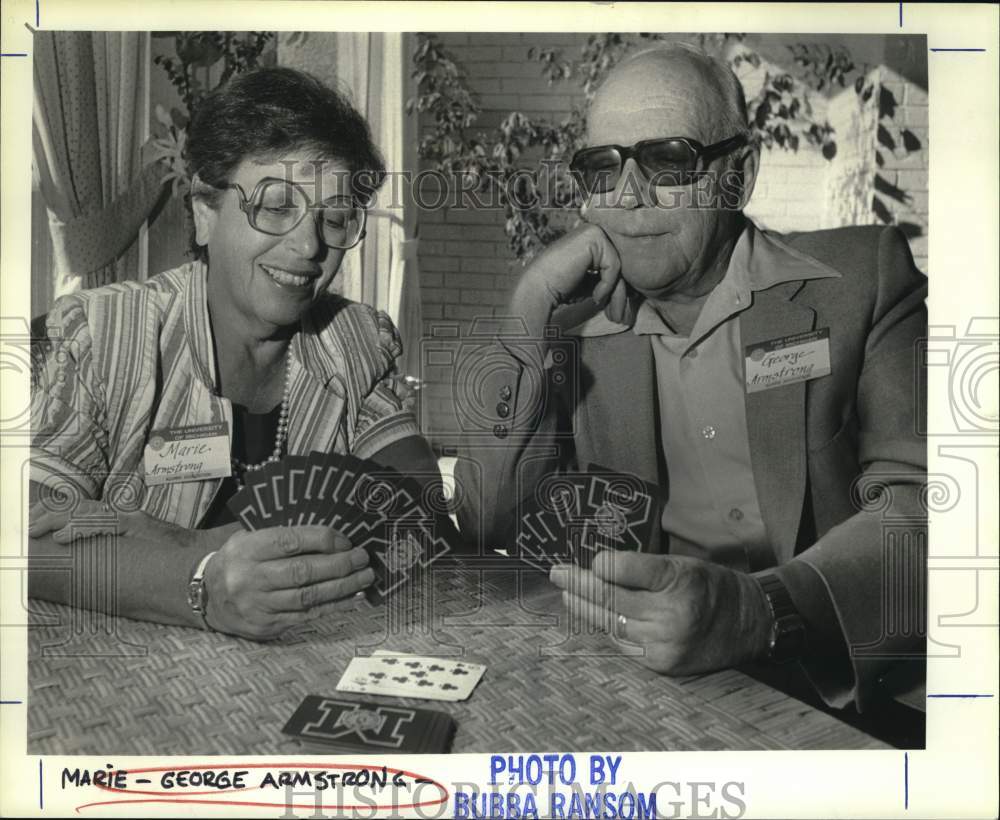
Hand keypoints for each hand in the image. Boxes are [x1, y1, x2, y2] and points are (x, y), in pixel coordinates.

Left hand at [28, 500, 214, 550]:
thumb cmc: (167, 559)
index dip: (54, 514)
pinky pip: (101, 524)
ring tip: (35, 530)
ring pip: (84, 512)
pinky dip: (78, 528)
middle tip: (26, 527)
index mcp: (119, 520)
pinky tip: (62, 537)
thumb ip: (114, 549)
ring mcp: (128, 519)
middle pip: (77, 507)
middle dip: (48, 515)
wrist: (197, 557)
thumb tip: (86, 559)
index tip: (32, 524)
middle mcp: (122, 514)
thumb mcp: (134, 552)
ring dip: (56, 520)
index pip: (80, 511)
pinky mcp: (135, 526)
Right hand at [204, 526, 373, 640]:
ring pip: (308, 596)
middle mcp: (250, 578)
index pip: (290, 542)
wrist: (204, 596)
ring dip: (343, 587)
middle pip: (302, 571)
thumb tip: (330, 533)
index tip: (346, 540)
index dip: (323, 540)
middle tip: (363, 558)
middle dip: (339, 565)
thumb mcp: (248, 537)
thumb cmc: (238, 560)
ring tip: (365, 577)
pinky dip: (334, 606)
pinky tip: (353, 598)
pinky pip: (307, 615)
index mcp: (247, 549)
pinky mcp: (267, 625)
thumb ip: (282, 534)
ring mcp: (258, 605)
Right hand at [513, 223, 631, 325]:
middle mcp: (594, 231)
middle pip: (620, 264)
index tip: (615, 311)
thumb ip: (608, 280)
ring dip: (616, 293)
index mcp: (592, 241)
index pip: (615, 264)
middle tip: (619, 318)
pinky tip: (595, 296)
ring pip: (619, 266)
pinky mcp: (594, 237)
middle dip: (621, 293)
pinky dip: (607, 285)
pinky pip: (614, 265)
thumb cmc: (561, 290)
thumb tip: (633, 290)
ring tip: (609, 311)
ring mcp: (594, 231)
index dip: (617, 288)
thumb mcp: (591, 284)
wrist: (539, 290)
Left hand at [549, 551, 772, 674]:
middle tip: (557, 573)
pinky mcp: (662, 664)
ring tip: (568, 593)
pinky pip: (624, 644)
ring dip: (585, 608)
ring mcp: (666, 644)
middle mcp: (673, 614)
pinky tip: (595, 615)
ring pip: (612, 623)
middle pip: (612, 598)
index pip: (626, 570)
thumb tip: (595, 567)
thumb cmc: (710, 587)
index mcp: (680, 581)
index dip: (602, 565)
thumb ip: (642, 568)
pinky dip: (607, 628)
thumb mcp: (682, 565)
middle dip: (579, 584)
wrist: (748, 625)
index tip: (588, 559)